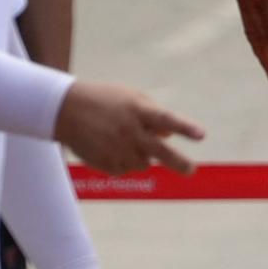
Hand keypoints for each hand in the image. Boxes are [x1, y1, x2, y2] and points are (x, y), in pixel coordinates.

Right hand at [53, 80, 203, 174]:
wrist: (66, 110)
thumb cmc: (104, 100)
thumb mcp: (130, 98)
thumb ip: (152, 114)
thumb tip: (170, 133)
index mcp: (137, 110)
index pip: (166, 119)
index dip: (185, 128)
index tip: (201, 136)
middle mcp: (129, 131)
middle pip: (160, 151)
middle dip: (179, 162)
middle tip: (191, 170)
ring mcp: (117, 149)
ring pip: (143, 163)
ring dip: (142, 155)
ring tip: (124, 139)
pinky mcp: (106, 163)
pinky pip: (125, 169)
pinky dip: (124, 161)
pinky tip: (110, 146)